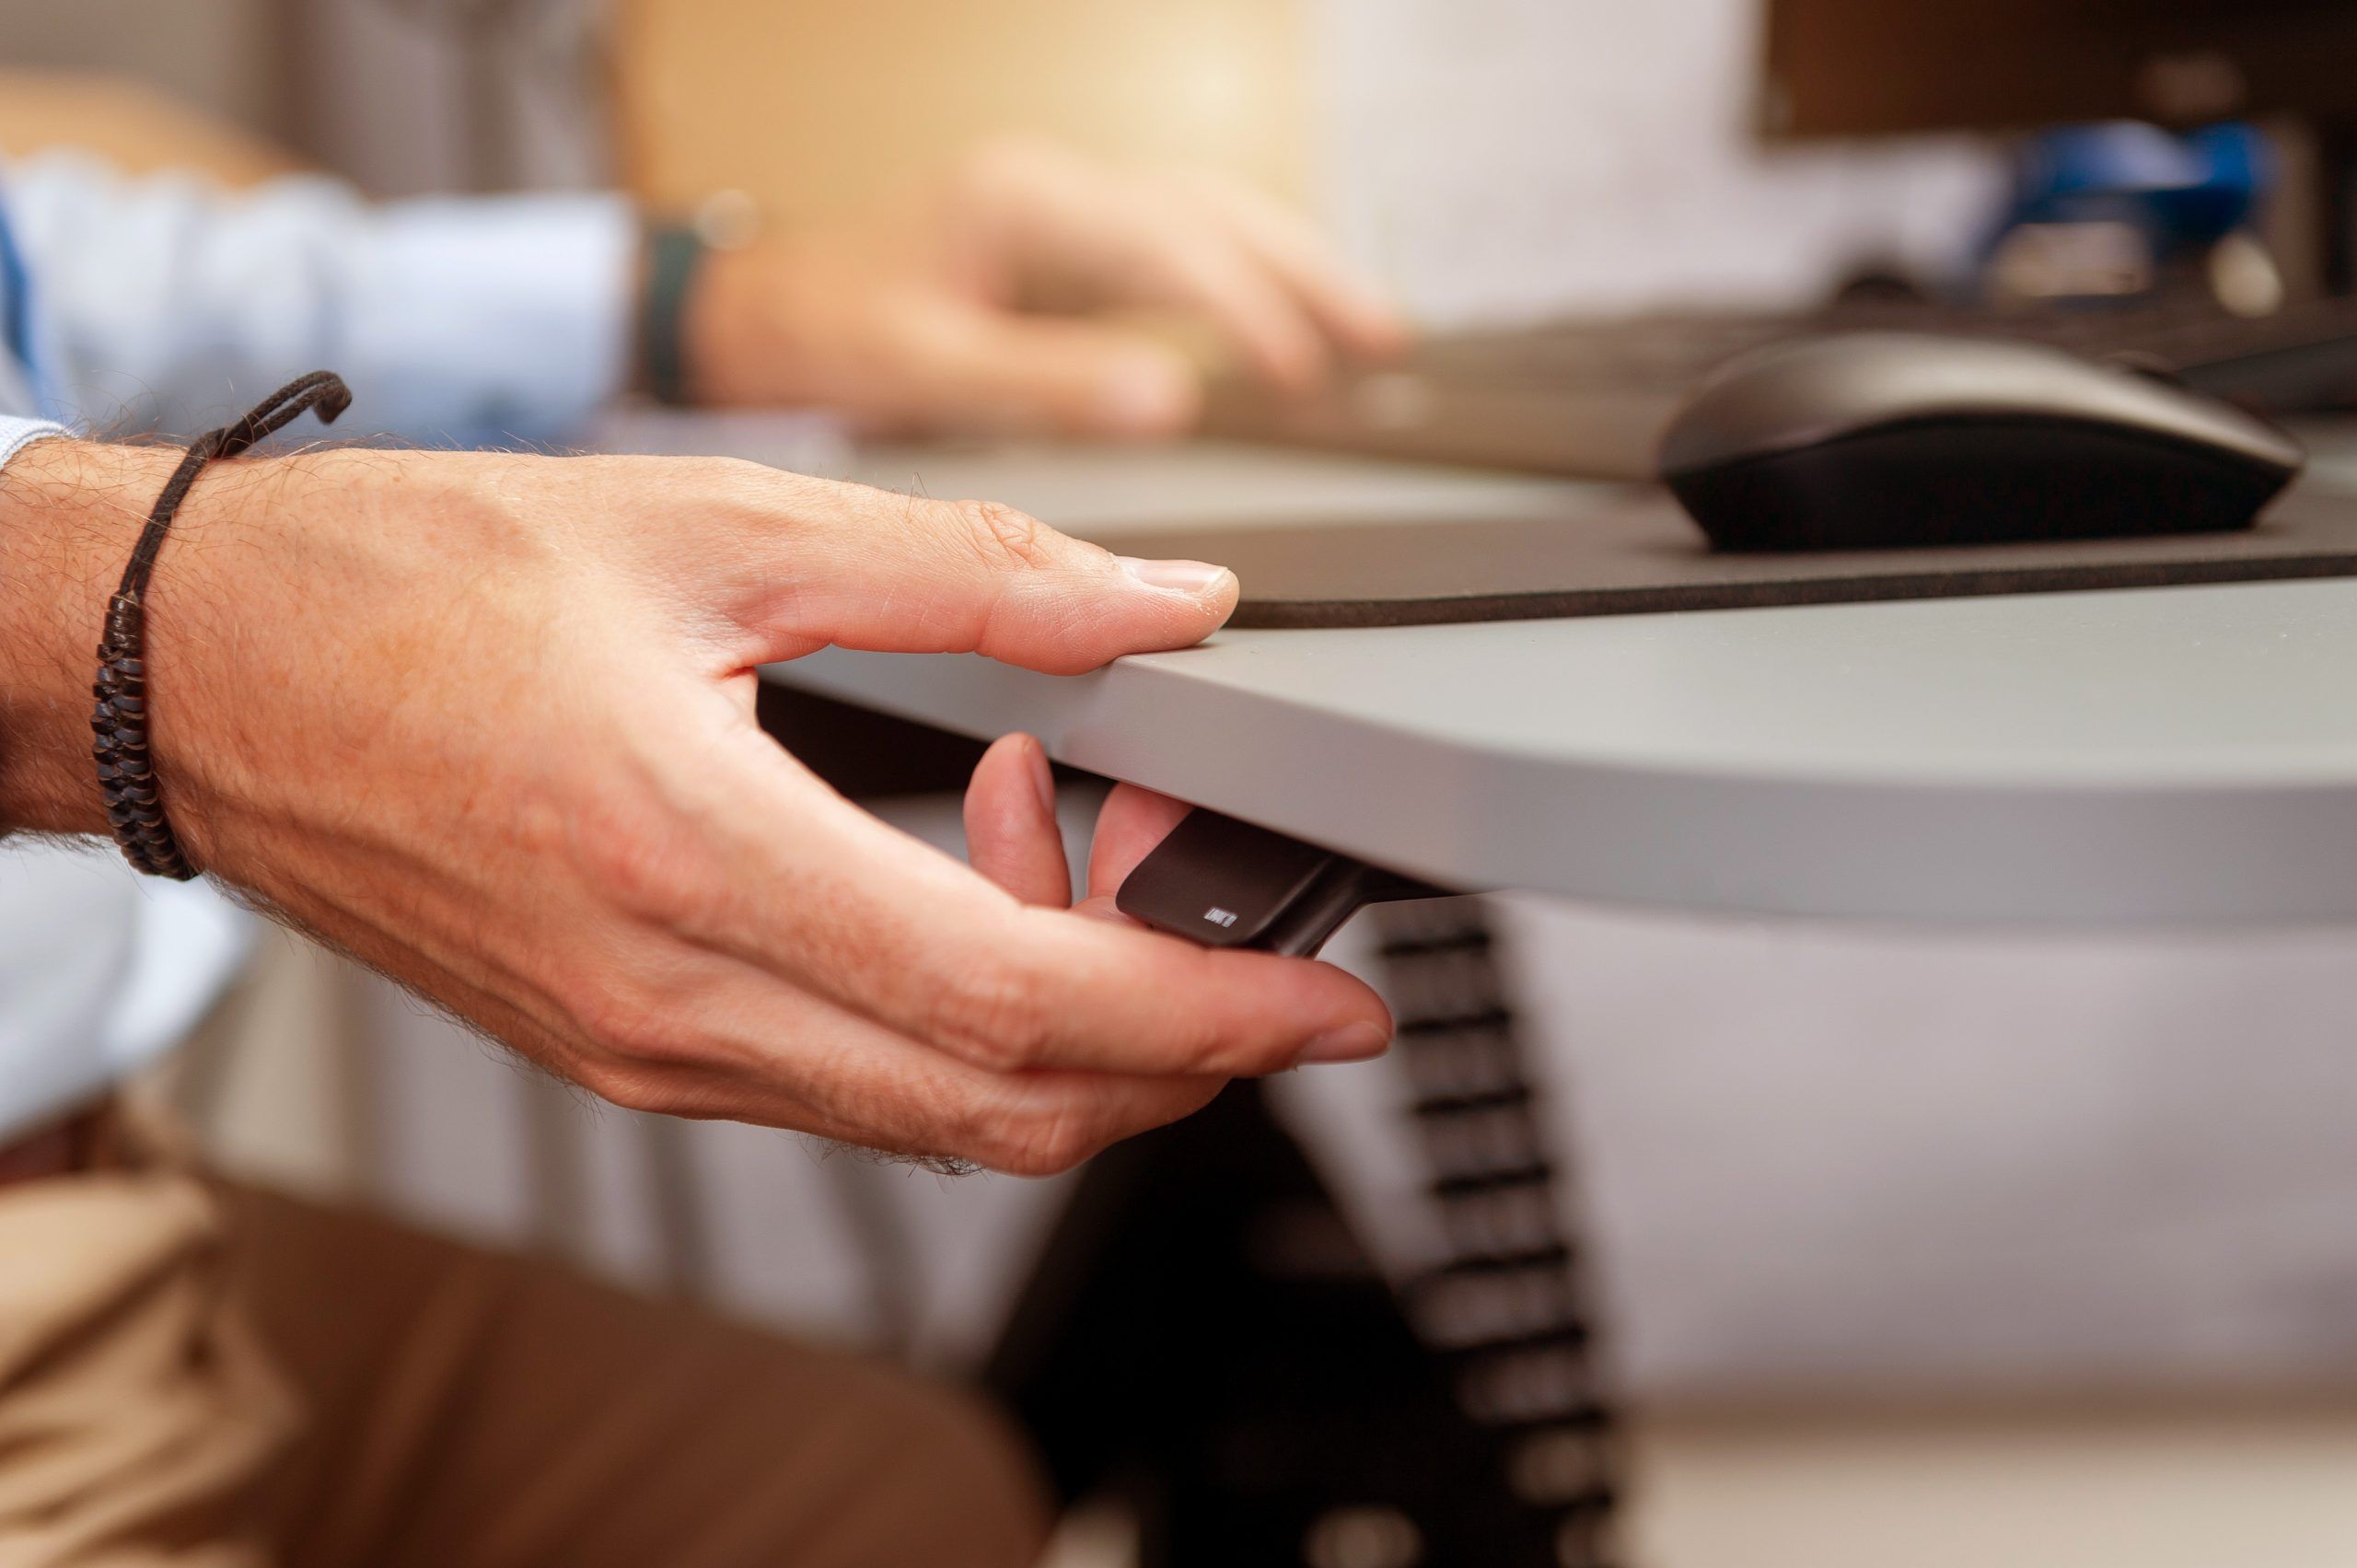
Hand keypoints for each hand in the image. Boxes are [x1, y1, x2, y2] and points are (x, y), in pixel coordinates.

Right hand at [0, 441, 1390, 1172]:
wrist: (202, 673)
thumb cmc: (410, 585)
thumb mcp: (715, 527)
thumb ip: (974, 574)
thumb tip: (1163, 604)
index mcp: (690, 856)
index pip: (1017, 1003)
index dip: (1205, 1016)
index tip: (1326, 1008)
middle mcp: (670, 999)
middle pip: (1007, 1108)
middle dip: (1179, 1047)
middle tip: (1240, 916)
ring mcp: (645, 1049)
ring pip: (938, 1114)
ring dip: (1065, 1013)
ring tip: (1073, 825)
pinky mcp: (629, 1051)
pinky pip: (851, 1080)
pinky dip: (958, 1009)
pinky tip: (961, 862)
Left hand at [683, 137, 1405, 436]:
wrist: (762, 308)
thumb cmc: (826, 329)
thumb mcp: (925, 368)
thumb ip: (1049, 386)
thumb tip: (1173, 401)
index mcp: (1023, 206)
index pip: (1170, 247)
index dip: (1248, 312)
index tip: (1303, 378)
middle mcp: (1054, 194)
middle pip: (1214, 214)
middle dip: (1307, 274)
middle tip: (1384, 340)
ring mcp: (1062, 214)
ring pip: (1208, 221)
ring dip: (1293, 271)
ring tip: (1372, 333)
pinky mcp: (1063, 247)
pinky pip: (1179, 249)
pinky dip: (1244, 282)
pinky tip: (1283, 325)